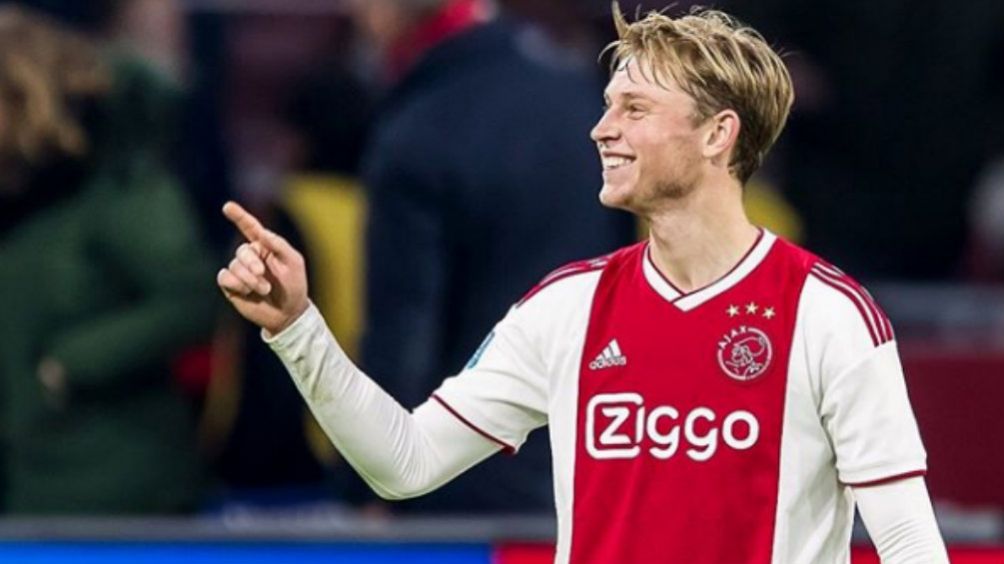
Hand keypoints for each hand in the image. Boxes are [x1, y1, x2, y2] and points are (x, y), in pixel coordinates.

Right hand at [217, 201, 309, 334]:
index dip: (239, 216)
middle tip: (262, 274)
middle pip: (241, 251)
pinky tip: (247, 292)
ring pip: (234, 266)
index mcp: (266, 247)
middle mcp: (251, 257)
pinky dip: (237, 284)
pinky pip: (224, 277)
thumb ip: (279, 245)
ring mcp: (240, 271)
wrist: (288, 313)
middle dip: (251, 263)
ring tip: (264, 289)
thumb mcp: (293, 262)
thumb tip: (262, 232)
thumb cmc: (294, 286)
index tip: (228, 206)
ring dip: (250, 279)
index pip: (250, 228)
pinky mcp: (231, 286)